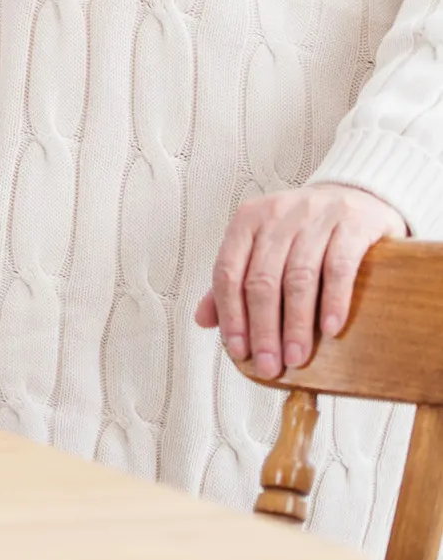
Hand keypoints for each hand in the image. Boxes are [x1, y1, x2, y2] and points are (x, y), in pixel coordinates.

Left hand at [196, 183, 406, 381]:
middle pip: (261, 280)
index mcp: (246, 222)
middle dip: (263, 328)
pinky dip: (333, 301)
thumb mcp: (263, 247)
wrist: (356, 195)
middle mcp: (276, 215)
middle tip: (269, 364)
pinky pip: (338, 266)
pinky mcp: (351, 224)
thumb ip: (234, 281)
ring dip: (296, 323)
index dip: (231, 315)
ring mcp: (314, 217)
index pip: (228, 272)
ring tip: (297, 356)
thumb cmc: (302, 230)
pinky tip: (330, 329)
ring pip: (297, 277)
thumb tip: (202, 320)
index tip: (239, 351)